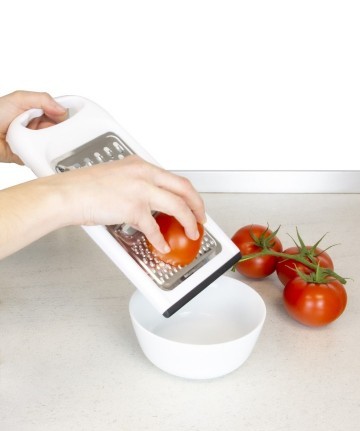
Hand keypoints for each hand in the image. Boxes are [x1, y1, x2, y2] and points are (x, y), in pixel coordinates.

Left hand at [0, 90, 67, 163]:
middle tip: (53, 129)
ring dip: (48, 143)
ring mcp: (33, 141)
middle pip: (57, 130)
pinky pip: (40, 157)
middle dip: (57, 130)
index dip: (63, 116)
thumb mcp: (19, 99)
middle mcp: (36, 126)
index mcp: (36, 111)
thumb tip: (62, 109)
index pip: (57, 113)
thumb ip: (42, 99)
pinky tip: (36, 149)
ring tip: (40, 138)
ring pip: (50, 145)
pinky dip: (39, 155)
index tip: (68, 119)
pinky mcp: (28, 155)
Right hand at [47, 155, 205, 252]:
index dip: (188, 193)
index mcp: (140, 165)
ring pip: (178, 206)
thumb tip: (146, 203)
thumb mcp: (115, 177)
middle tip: (201, 218)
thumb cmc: (83, 187)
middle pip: (184, 188)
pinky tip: (162, 246)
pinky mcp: (133, 208)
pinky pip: (154, 228)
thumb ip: (134, 186)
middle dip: (198, 205)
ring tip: (191, 232)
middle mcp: (144, 174)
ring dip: (189, 222)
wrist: (67, 193)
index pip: (173, 178)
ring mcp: (140, 190)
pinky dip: (160, 240)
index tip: (192, 203)